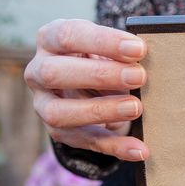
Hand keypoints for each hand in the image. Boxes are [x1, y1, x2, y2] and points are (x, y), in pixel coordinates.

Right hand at [24, 19, 149, 161]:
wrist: (91, 84)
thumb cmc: (102, 56)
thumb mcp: (108, 48)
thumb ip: (122, 53)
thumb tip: (146, 60)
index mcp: (50, 39)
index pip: (68, 35)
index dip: (103, 41)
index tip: (138, 49)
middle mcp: (38, 71)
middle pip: (55, 73)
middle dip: (100, 75)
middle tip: (139, 77)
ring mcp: (43, 104)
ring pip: (58, 112)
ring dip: (100, 111)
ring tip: (136, 108)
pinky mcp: (59, 131)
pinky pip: (84, 141)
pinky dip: (115, 146)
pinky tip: (140, 149)